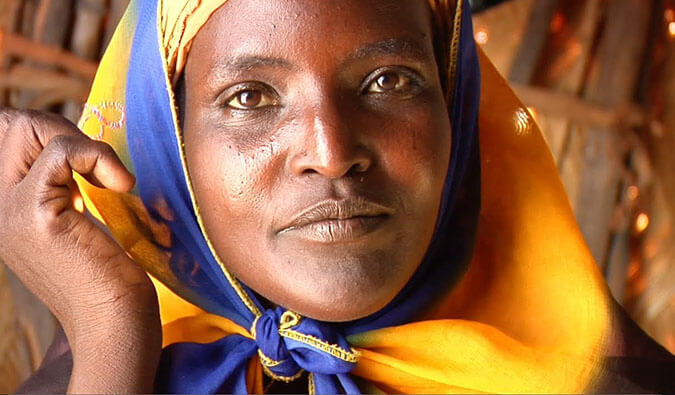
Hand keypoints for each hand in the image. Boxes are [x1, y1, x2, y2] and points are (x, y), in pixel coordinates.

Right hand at [0, 108, 160, 392]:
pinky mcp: (36, 215)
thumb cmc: (109, 276)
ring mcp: (10, 210)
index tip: (87, 163)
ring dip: (82, 142)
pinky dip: (98, 156)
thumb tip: (78, 147)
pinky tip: (121, 185)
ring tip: (109, 180)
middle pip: (13, 123)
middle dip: (65, 131)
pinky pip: (61, 150)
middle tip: (100, 169)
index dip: (48, 131)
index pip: (5, 134)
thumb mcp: (77, 223)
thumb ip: (64, 186)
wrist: (114, 322)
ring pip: (30, 128)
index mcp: (7, 207)